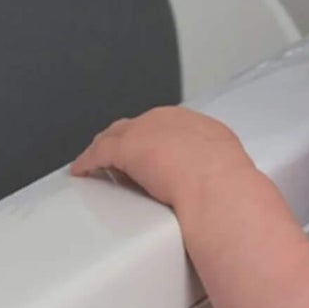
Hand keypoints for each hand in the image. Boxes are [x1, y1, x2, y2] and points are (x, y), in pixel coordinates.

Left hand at [69, 107, 249, 210]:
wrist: (217, 187)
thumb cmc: (228, 186)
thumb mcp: (225, 169)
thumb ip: (211, 170)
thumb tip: (210, 186)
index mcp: (195, 124)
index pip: (164, 128)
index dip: (151, 142)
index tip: (147, 156)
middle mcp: (168, 120)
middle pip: (136, 128)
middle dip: (126, 142)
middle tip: (117, 161)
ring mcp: (145, 131)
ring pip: (114, 137)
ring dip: (104, 150)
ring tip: (97, 164)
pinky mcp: (125, 148)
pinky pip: (98, 153)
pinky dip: (87, 162)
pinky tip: (81, 171)